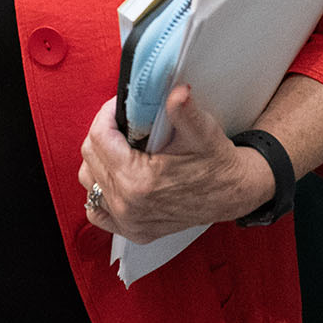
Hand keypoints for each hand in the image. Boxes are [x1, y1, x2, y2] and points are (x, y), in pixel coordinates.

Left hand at [77, 86, 271, 243]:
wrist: (234, 193)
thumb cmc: (217, 162)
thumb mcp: (203, 131)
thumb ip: (184, 111)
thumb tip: (177, 92)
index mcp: (139, 181)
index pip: (100, 137)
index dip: (107, 114)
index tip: (120, 105)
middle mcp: (127, 206)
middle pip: (91, 156)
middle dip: (104, 132)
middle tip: (123, 121)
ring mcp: (128, 222)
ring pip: (89, 180)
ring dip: (100, 158)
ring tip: (121, 146)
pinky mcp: (133, 231)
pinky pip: (96, 210)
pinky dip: (101, 190)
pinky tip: (118, 175)